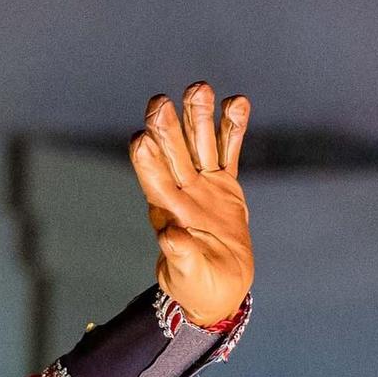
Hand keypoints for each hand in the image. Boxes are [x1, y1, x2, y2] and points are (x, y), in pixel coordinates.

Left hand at [129, 82, 253, 327]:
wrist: (221, 288)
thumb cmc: (199, 288)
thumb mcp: (189, 278)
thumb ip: (180, 258)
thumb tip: (170, 236)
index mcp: (168, 216)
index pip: (155, 182)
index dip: (147, 161)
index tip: (140, 138)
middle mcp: (182, 194)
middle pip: (173, 156)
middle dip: (167, 129)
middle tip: (159, 102)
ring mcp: (203, 187)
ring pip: (200, 146)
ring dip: (198, 118)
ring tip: (199, 87)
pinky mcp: (225, 186)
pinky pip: (229, 152)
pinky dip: (233, 129)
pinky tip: (237, 101)